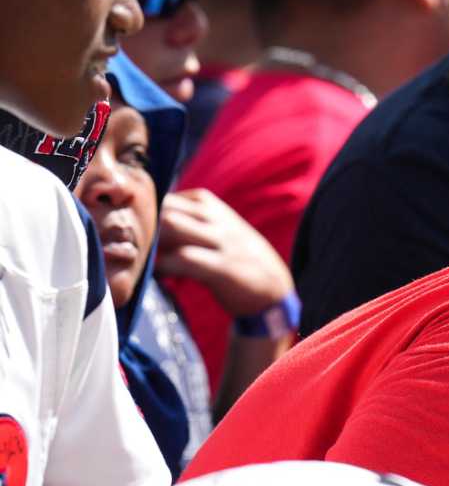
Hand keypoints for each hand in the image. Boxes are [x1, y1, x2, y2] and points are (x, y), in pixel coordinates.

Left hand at [153, 189, 293, 318]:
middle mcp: (217, 219)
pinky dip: (164, 267)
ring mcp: (222, 242)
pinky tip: (160, 276)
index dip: (147, 217)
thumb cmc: (236, 259)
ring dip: (152, 243)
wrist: (273, 288)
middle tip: (138, 251)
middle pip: (165, 207)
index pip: (168, 197)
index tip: (142, 238)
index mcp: (213, 207)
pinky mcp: (223, 267)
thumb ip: (190, 220)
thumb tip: (148, 222)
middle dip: (146, 227)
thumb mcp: (218, 230)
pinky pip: (184, 259)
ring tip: (147, 261)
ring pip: (171, 225)